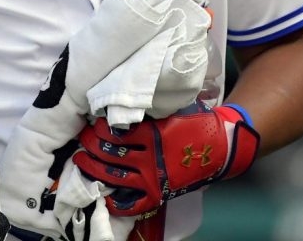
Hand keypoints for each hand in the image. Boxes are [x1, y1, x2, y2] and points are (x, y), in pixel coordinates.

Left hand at [72, 101, 258, 215]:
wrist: (221, 147)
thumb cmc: (196, 122)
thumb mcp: (174, 108)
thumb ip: (150, 107)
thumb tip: (123, 98)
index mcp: (153, 134)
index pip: (116, 132)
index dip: (99, 128)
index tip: (91, 124)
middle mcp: (150, 158)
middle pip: (110, 153)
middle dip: (90, 146)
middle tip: (82, 141)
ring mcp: (153, 179)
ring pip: (114, 176)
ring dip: (93, 169)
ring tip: (81, 162)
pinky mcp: (158, 194)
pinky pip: (133, 204)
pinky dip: (116, 202)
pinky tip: (103, 194)